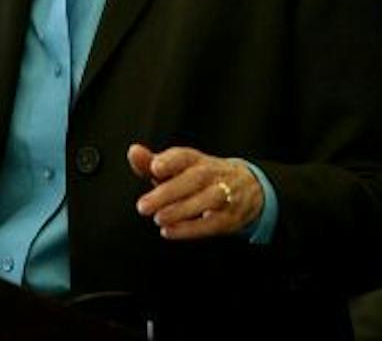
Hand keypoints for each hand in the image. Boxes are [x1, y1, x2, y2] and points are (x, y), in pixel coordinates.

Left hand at [127, 143, 263, 240]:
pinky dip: (191, 228)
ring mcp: (226, 194)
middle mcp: (214, 174)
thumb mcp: (179, 170)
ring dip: (182, 209)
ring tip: (158, 219)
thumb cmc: (201, 179)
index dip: (171, 160)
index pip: (185, 156)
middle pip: (195, 178)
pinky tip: (170, 231)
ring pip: (208, 198)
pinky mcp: (230, 217)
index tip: (154, 167)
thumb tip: (133, 151)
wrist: (247, 189)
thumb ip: (153, 163)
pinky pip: (213, 222)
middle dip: (169, 192)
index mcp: (198, 160)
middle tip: (143, 206)